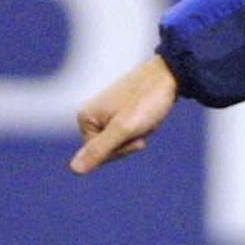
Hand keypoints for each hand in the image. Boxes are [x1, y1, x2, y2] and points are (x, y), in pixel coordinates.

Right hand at [70, 55, 179, 174]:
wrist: (169, 74)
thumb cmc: (148, 100)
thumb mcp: (125, 129)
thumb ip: (100, 149)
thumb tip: (74, 170)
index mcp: (85, 118)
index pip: (100, 155)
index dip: (124, 148)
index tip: (136, 129)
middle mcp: (91, 113)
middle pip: (111, 148)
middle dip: (132, 140)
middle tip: (144, 120)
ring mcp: (105, 111)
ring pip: (123, 140)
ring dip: (140, 133)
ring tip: (147, 115)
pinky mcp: (119, 109)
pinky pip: (131, 130)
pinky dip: (143, 127)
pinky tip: (149, 113)